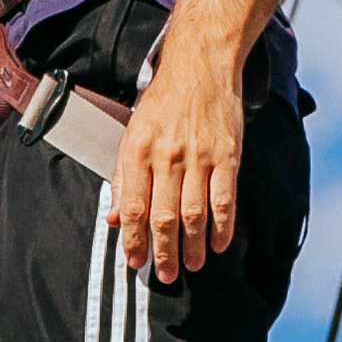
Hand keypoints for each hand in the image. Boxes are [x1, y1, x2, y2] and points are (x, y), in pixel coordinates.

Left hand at [109, 47, 244, 282]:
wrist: (200, 67)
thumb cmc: (164, 103)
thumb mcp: (132, 134)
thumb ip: (122, 178)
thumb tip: (115, 218)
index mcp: (138, 151)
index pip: (133, 207)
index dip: (133, 239)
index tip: (133, 262)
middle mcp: (167, 156)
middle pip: (163, 217)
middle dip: (163, 252)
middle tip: (166, 275)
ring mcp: (199, 156)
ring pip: (194, 213)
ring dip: (193, 245)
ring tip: (191, 265)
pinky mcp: (227, 155)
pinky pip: (224, 199)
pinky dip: (222, 226)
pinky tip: (219, 244)